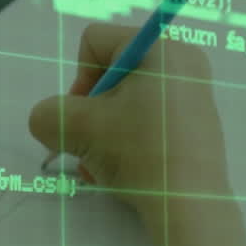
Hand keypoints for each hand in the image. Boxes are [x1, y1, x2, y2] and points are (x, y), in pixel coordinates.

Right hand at [28, 24, 231, 231]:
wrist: (190, 203)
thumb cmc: (139, 152)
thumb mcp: (77, 128)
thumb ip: (48, 115)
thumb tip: (51, 122)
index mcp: (158, 47)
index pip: (94, 42)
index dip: (78, 79)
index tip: (86, 116)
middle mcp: (182, 61)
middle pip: (111, 73)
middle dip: (91, 112)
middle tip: (92, 142)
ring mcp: (194, 93)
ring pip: (126, 101)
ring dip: (103, 133)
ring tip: (102, 164)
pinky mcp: (196, 123)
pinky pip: (148, 119)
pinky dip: (128, 141)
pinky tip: (122, 171)